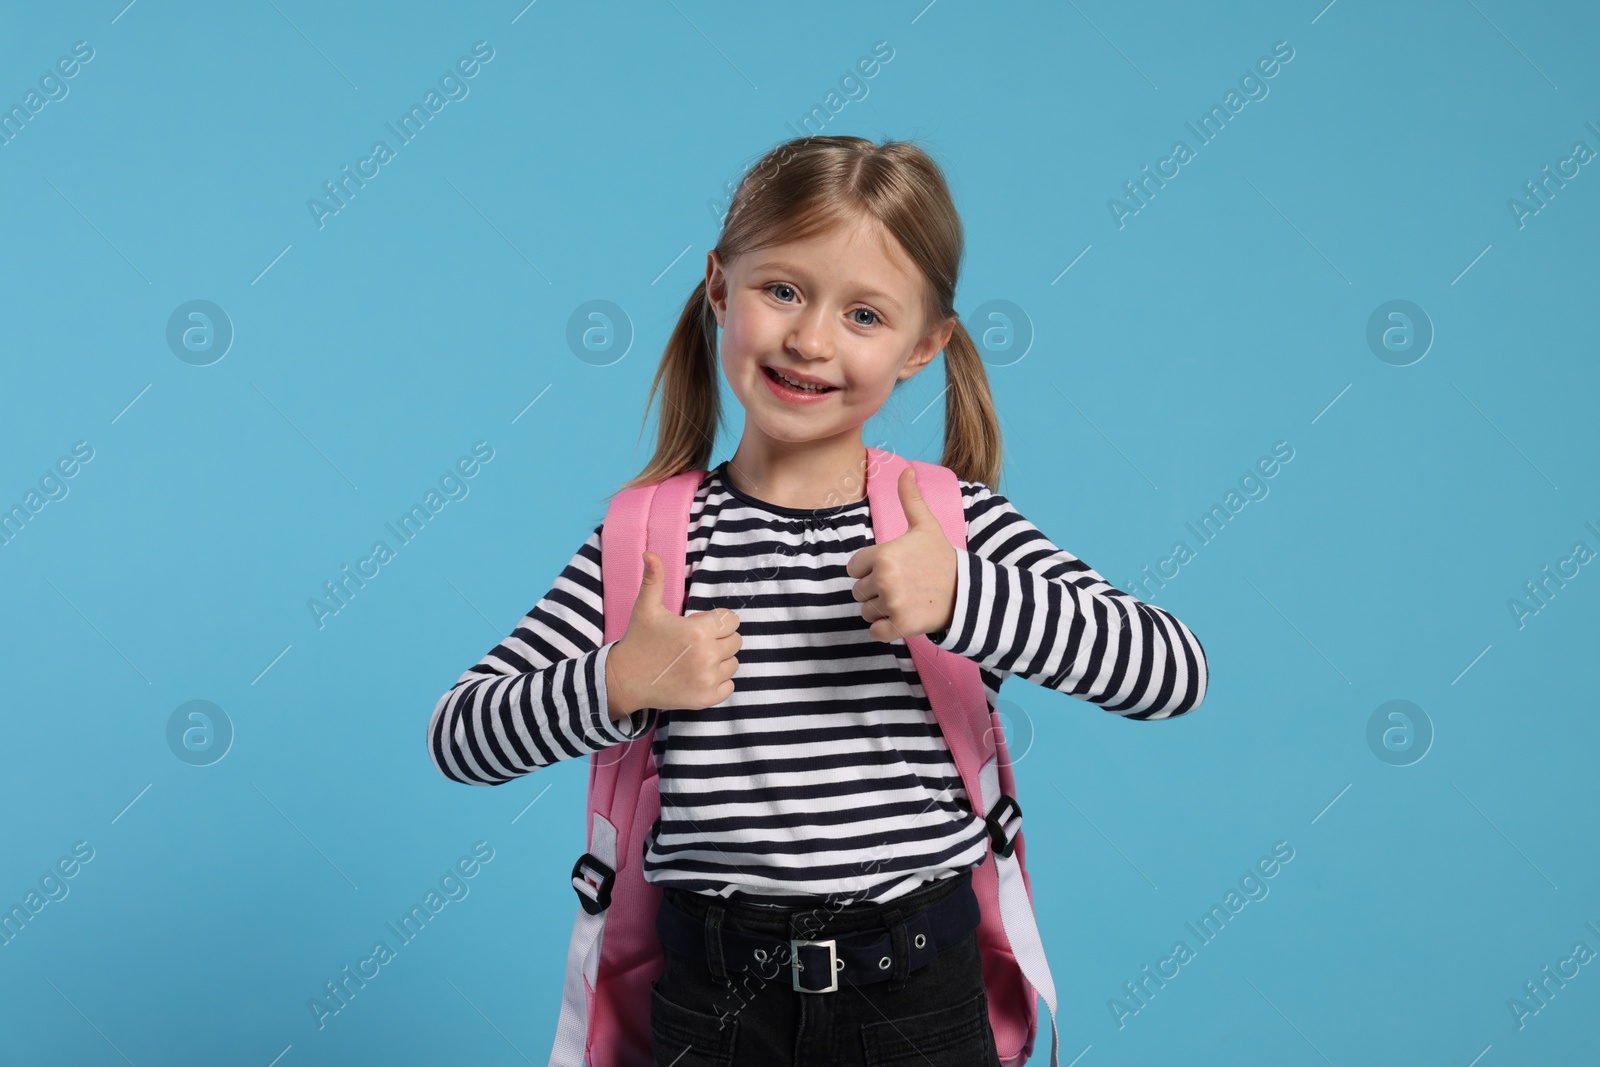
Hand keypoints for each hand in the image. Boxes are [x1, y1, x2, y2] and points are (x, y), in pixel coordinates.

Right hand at [608, 550, 741, 715]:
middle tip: (694, 642)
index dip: (716, 620)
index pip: (731, 620)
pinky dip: (718, 681)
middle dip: (719, 638)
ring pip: (733, 663)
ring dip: (719, 659)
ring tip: (694, 659)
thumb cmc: (639, 640)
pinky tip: (697, 675)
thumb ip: (654, 579)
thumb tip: (649, 553)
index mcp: (699, 631)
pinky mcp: (706, 699)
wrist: (624, 680)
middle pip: (735, 641)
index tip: (696, 625)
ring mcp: (708, 680)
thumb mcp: (647, 607)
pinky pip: (729, 685)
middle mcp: (707, 656)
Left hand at [846, 466, 957, 642]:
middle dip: (875, 591)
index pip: (853, 568)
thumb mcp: (926, 526)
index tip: (893, 569)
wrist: (969, 591)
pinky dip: (886, 630)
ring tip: (905, 601)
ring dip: (881, 611)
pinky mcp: (899, 625)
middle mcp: (883, 578)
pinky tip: (904, 617)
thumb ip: (910, 499)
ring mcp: (891, 603)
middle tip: (902, 587)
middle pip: (858, 591)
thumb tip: (906, 469)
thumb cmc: (942, 557)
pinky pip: (875, 632)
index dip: (869, 570)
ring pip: (866, 612)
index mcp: (883, 554)